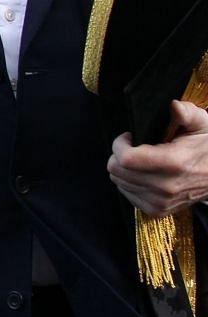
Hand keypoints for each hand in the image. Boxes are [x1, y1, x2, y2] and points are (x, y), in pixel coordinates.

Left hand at [110, 99, 207, 216]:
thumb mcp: (202, 125)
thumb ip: (187, 113)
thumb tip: (174, 106)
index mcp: (174, 163)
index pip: (125, 159)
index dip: (120, 144)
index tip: (129, 137)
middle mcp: (166, 186)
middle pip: (117, 171)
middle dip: (119, 155)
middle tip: (134, 147)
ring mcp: (162, 201)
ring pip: (119, 183)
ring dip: (124, 169)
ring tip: (141, 160)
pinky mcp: (159, 210)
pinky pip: (128, 195)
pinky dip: (130, 184)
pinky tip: (143, 174)